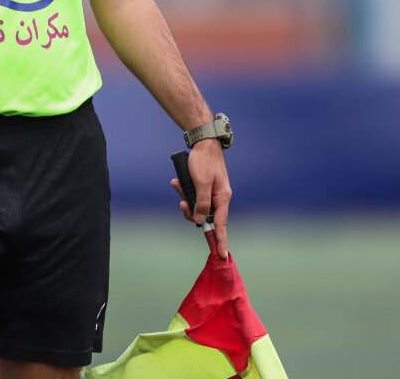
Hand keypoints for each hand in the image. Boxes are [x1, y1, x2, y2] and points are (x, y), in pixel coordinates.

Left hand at [170, 139, 231, 258]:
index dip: (221, 241)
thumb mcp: (201, 183)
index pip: (221, 225)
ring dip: (185, 197)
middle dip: (190, 211)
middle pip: (205, 215)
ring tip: (177, 184)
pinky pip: (194, 195)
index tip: (223, 255)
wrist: (203, 143)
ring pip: (197, 205)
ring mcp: (212, 193)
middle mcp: (219, 198)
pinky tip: (177, 182)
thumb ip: (201, 203)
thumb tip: (199, 220)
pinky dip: (185, 190)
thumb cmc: (204, 162)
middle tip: (182, 202)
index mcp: (222, 198)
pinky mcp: (205, 187)